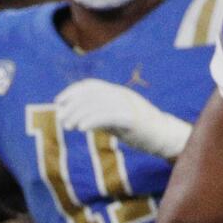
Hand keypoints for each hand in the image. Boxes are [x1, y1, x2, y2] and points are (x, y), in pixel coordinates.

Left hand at [53, 80, 192, 160]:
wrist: (164, 137)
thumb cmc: (137, 130)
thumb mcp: (115, 120)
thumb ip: (98, 115)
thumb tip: (74, 118)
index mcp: (118, 92)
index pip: (91, 85)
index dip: (72, 91)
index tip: (59, 102)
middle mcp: (122, 95)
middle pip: (91, 94)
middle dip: (72, 106)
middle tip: (61, 120)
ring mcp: (129, 105)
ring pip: (97, 104)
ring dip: (79, 115)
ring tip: (69, 126)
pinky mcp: (133, 118)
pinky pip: (108, 116)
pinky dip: (92, 120)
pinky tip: (82, 128)